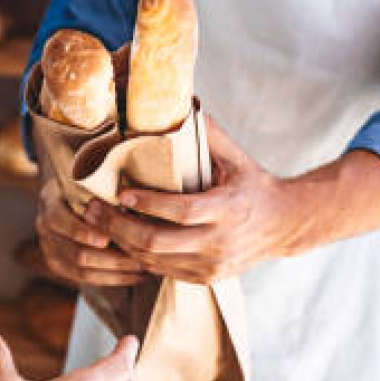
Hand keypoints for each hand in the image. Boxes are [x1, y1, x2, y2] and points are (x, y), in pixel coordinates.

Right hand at [36, 176, 146, 286]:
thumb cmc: (88, 180)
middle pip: (77, 252)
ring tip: (142, 270)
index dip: (81, 232)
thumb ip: (102, 187)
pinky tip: (133, 277)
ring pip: (82, 270)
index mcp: (49, 200)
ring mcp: (48, 247)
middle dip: (112, 258)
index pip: (59, 220)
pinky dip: (110, 279)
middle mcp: (44, 225)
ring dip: (116, 272)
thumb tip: (128, 197)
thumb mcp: (90, 176)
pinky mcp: (57, 263)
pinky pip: (84, 278)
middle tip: (141, 259)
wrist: (66, 191)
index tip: (107, 238)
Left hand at [84, 116, 298, 283]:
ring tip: (99, 223)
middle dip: (119, 227)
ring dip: (122, 243)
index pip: (181, 210)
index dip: (148, 203)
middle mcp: (220, 241)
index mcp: (228, 208)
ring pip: (155, 261)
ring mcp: (212, 265)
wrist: (285, 225)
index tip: (121, 192)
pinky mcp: (206, 278)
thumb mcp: (236, 156)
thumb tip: (181, 102)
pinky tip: (121, 240)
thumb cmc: (253, 184)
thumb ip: (208, 133)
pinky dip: (138, 256)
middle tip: (94, 209)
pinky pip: (162, 271)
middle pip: (158, 242)